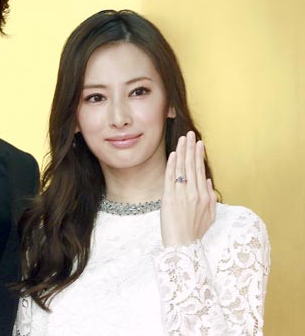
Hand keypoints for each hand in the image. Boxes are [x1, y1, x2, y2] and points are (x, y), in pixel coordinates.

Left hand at [160, 131, 216, 246]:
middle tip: (190, 134)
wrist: (182, 246)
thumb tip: (207, 180)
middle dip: (191, 148)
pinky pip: (171, 177)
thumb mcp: (209, 216)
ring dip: (182, 151)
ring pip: (182, 168)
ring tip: (183, 138)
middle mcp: (195, 193)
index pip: (200, 170)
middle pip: (192, 165)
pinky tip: (174, 153)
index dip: (198, 155)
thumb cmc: (195, 233)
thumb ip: (210, 197)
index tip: (198, 143)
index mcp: (205, 196)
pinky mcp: (169, 198)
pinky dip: (172, 164)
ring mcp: (182, 195)